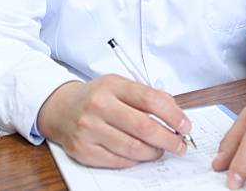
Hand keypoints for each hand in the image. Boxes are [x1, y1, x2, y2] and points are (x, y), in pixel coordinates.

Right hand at [36, 75, 190, 167]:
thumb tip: (175, 112)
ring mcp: (89, 129)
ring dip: (154, 152)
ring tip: (161, 150)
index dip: (173, 115)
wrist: (60, 108)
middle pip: (144, 127)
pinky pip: (118, 161)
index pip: (150, 100)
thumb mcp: (119, 85)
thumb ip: (146, 94)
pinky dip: (135, 160)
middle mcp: (99, 106)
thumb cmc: (95, 96)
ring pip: (133, 148)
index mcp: (112, 86)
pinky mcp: (83, 149)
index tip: (185, 125)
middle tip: (180, 144)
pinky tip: (140, 154)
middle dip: (169, 139)